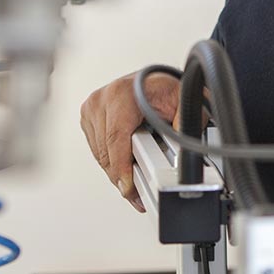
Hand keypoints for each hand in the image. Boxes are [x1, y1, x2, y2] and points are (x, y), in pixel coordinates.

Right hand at [79, 71, 180, 210]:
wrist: (152, 80)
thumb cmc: (165, 88)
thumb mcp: (182, 100)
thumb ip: (184, 121)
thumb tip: (182, 146)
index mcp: (121, 94)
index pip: (116, 139)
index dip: (122, 167)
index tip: (129, 187)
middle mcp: (102, 100)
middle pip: (107, 153)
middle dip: (123, 177)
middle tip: (140, 194)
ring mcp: (92, 109)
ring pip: (100, 156)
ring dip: (117, 171)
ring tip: (137, 180)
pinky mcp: (88, 118)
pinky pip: (97, 150)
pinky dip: (112, 161)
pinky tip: (127, 164)